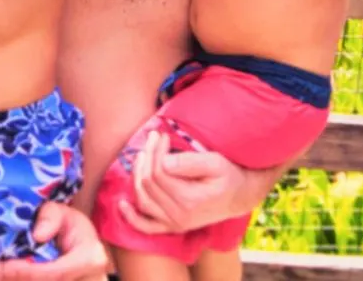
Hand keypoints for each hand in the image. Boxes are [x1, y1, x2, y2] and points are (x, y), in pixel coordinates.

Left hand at [0, 203, 108, 280]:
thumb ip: (50, 216)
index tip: (2, 267)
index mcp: (90, 258)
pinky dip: (21, 280)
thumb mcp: (63, 212)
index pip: (57, 272)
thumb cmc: (71, 228)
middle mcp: (89, 279)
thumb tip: (37, 235)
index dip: (27, 272)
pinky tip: (7, 277)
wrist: (82, 248)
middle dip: (17, 280)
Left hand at [118, 131, 248, 233]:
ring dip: (138, 175)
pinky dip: (132, 217)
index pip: (158, 172)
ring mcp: (174, 224)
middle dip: (148, 156)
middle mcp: (178, 216)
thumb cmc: (229, 176)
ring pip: (143, 198)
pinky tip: (122, 204)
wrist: (240, 196)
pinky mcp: (172, 227)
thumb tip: (163, 162)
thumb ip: (189, 163)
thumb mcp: (215, 163)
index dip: (156, 151)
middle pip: (148, 183)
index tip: (162, 135)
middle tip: (154, 138)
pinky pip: (146, 227)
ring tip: (143, 154)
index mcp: (189, 200)